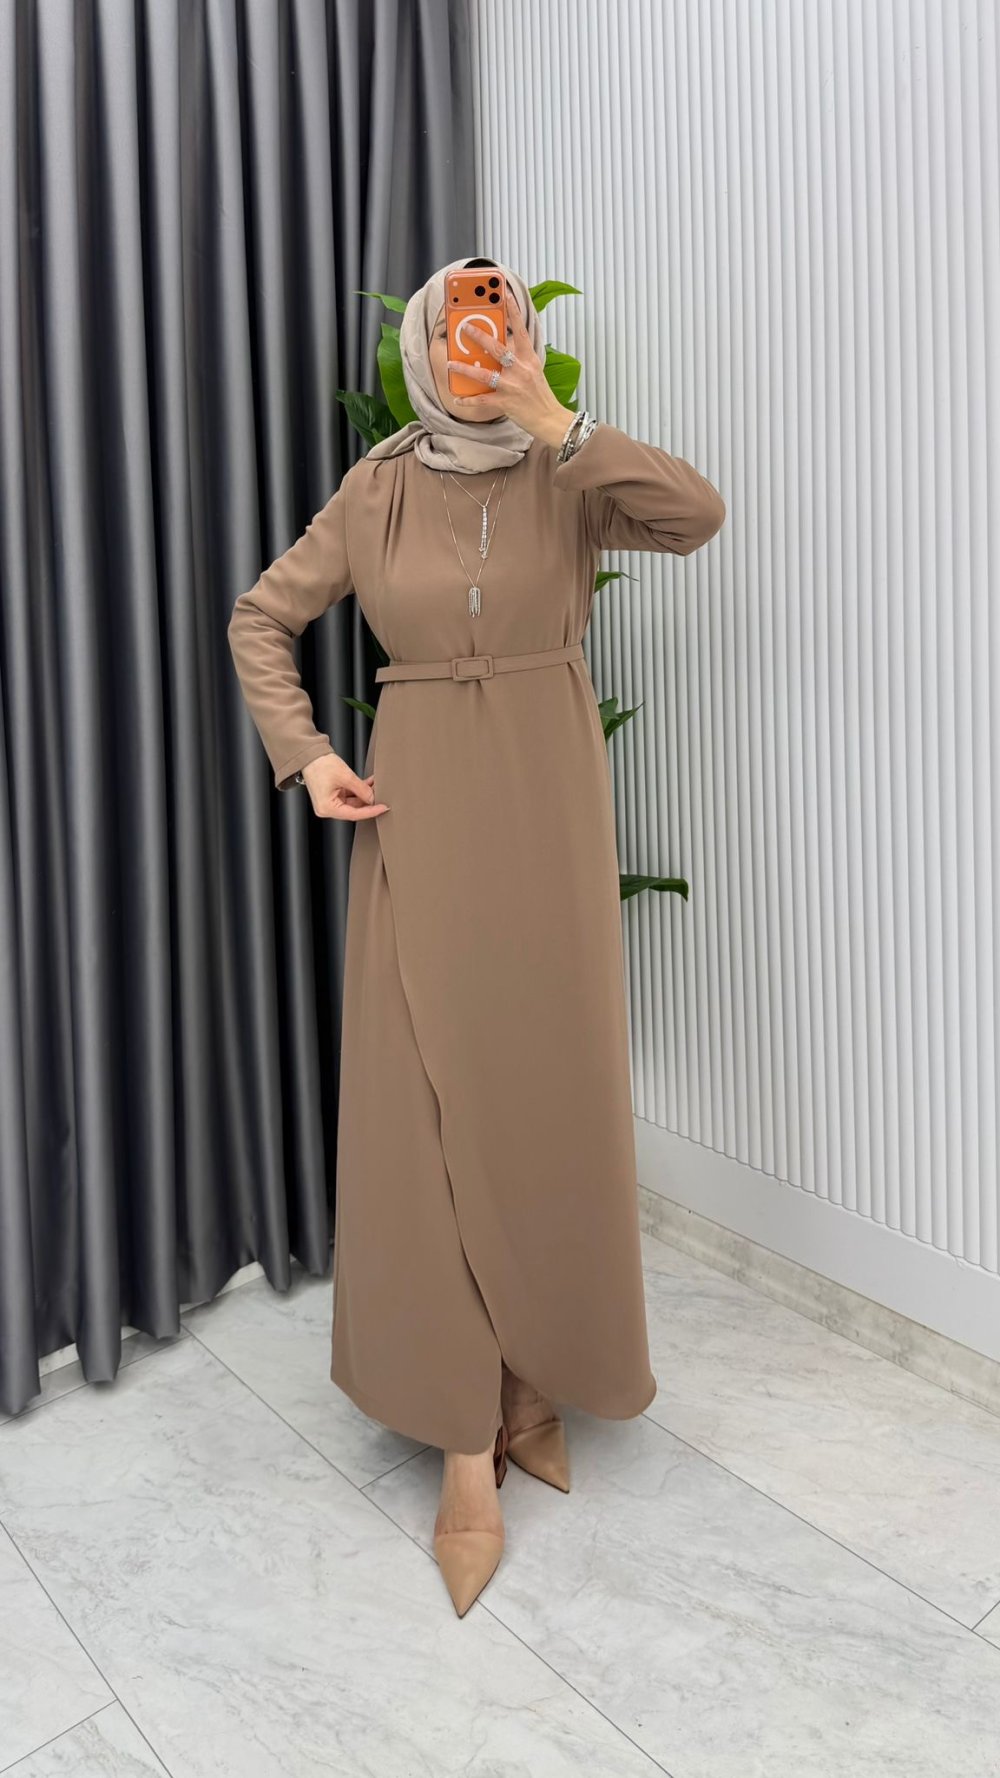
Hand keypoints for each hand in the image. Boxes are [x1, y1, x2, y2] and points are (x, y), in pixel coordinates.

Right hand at [301, 752, 388, 818]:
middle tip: (381, 795)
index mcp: (327, 808)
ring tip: (375, 785)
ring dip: (364, 794)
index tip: (383, 807)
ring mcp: (330, 802)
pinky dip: (358, 790)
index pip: (354, 814)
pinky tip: (368, 784)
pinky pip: (349, 796)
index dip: (371, 811)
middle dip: (368, 801)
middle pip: (354, 809)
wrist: (310, 754)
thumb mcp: (345, 776)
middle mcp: (327, 808)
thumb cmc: (320, 764)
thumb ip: (361, 789)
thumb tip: (373, 798)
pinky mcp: (332, 795)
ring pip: (353, 802)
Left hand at [446, 289, 569, 438]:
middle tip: (465, 327)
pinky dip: (468, 400)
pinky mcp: (506, 403)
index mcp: (529, 358)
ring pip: (485, 374)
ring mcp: (513, 386)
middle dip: (479, 336)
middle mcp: (521, 369)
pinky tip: (457, 398)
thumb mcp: (534, 370)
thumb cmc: (541, 395)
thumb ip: (519, 357)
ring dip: (465, 369)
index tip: (505, 295)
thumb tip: (501, 346)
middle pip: (497, 349)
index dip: (513, 311)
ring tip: (451, 363)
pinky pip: (483, 400)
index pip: (520, 330)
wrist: (550, 419)